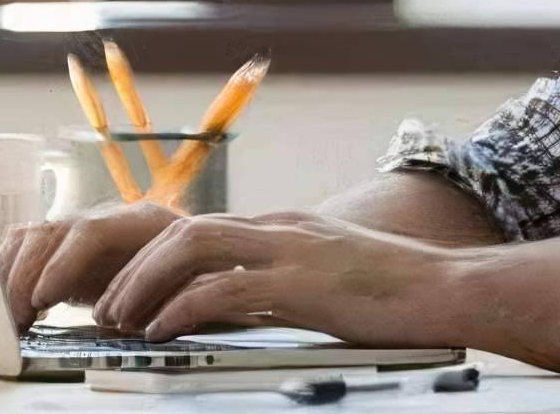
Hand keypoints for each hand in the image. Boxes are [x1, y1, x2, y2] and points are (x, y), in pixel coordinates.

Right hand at [0, 200, 183, 329]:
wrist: (194, 246)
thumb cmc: (191, 269)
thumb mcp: (187, 283)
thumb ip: (162, 297)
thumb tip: (131, 322)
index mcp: (140, 222)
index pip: (91, 232)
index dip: (62, 265)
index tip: (42, 299)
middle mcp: (104, 216)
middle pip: (50, 233)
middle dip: (24, 278)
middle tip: (16, 320)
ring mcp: (81, 224)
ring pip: (31, 237)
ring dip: (11, 277)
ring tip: (9, 317)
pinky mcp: (65, 240)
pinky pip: (24, 244)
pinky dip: (8, 271)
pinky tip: (8, 302)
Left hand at [91, 210, 465, 345]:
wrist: (452, 289)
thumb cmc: (402, 295)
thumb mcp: (334, 281)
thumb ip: (290, 286)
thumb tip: (246, 311)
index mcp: (288, 228)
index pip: (203, 230)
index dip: (155, 260)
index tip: (128, 292)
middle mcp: (283, 228)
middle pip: (185, 229)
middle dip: (135, 267)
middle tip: (107, 307)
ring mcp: (292, 250)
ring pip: (192, 246)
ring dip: (146, 282)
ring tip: (121, 318)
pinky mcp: (302, 282)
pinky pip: (223, 287)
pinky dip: (182, 307)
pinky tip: (163, 330)